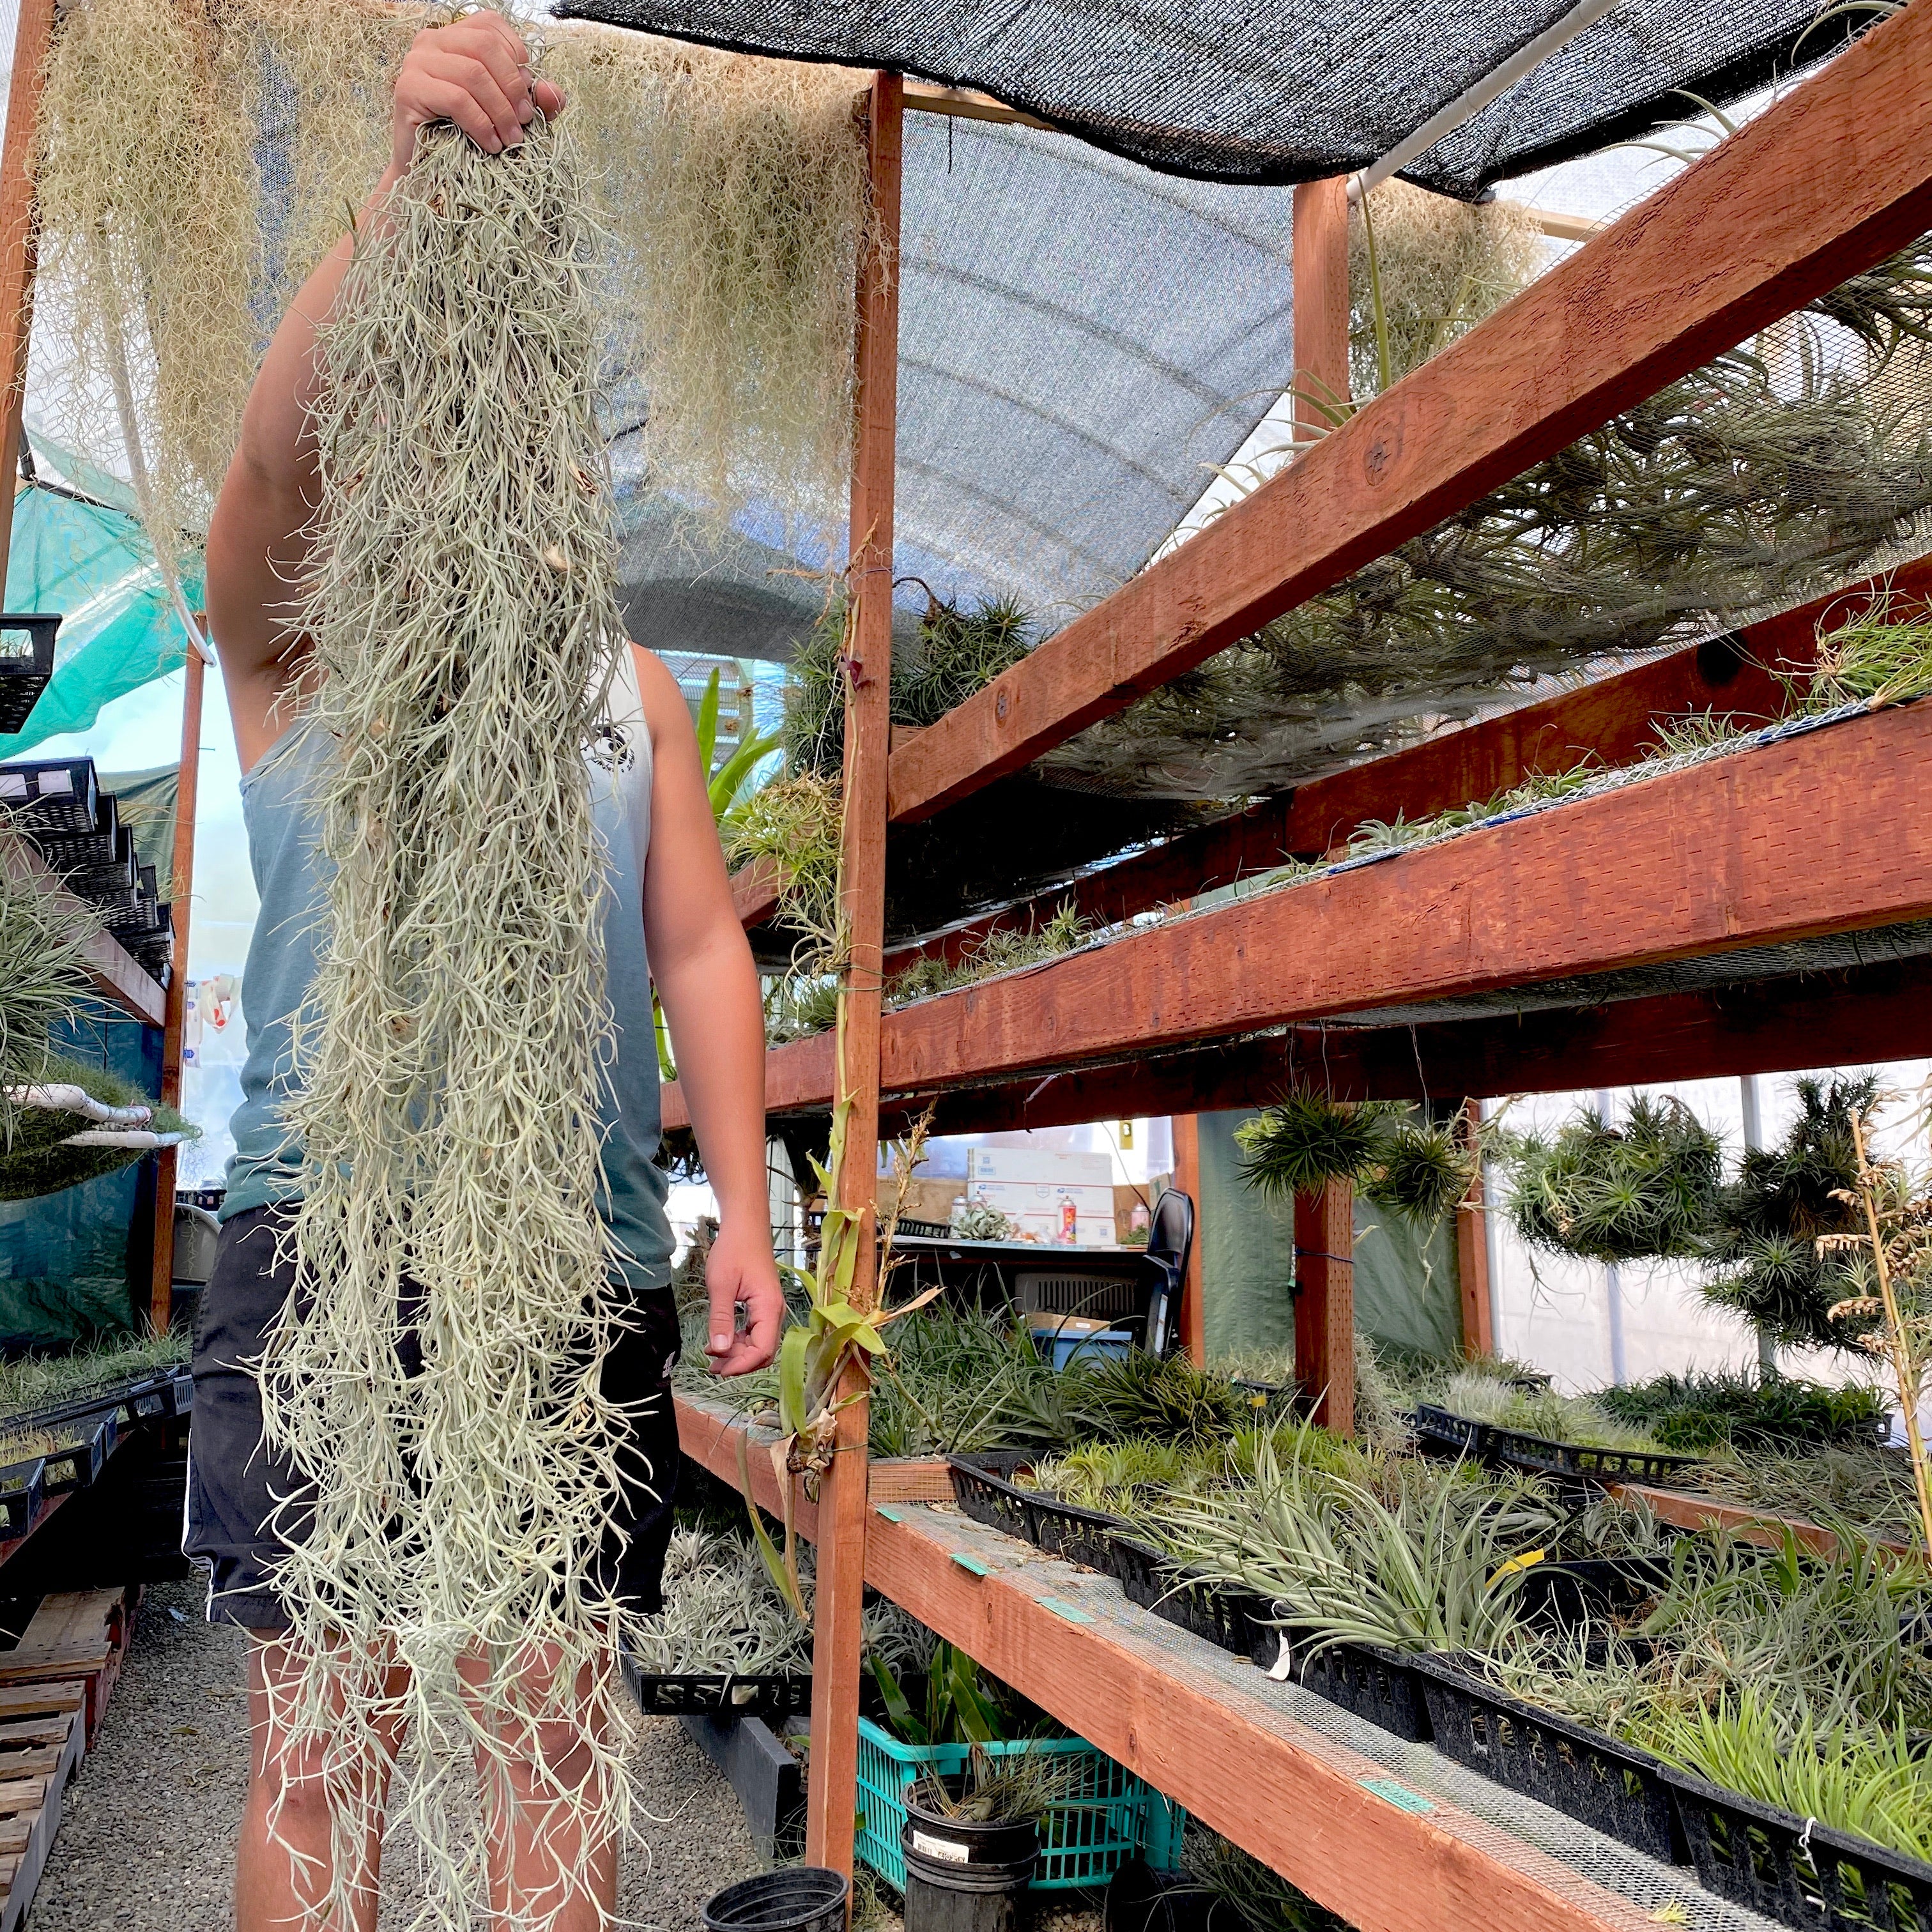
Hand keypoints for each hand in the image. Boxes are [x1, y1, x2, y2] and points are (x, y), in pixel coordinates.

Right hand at [390, 10, 566, 173]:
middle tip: (525, 122)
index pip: (491, 27)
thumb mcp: (510, 115)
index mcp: (456, 37)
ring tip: (510, 139)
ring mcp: (417, 61)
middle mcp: (433, 40)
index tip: (527, 95)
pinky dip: (481, 124)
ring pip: (473, 73)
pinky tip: (490, 144)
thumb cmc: (468, 138)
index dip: (516, 57)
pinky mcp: (408, 88)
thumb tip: (550, 89)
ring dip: (500, 110)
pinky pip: (456, 99)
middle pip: (485, 46)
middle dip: (513, 87)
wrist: (430, 171)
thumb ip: (535, 100)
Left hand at [703, 1219, 783, 1375]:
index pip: (762, 1350)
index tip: (719, 1370)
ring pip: (759, 1343)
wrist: (745, 1225)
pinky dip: (739, 1340)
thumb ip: (721, 1319)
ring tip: (711, 1354)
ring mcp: (770, 1309)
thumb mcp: (720, 1284)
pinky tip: (720, 1340)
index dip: (742, 1365)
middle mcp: (774, 1312)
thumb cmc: (733, 1249)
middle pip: (763, 1351)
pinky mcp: (762, 1305)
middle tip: (711, 1366)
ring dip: (737, 1353)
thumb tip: (719, 1351)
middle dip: (739, 1362)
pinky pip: (755, 1332)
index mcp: (769, 1307)